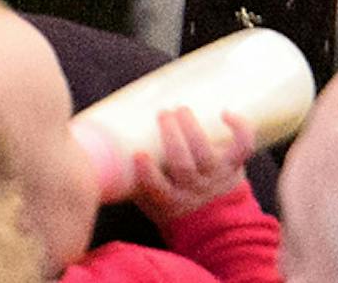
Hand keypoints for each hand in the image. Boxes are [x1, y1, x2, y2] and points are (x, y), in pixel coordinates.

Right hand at [130, 107, 255, 223]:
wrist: (218, 228)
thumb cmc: (176, 209)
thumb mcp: (152, 205)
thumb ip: (131, 186)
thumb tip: (96, 160)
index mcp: (170, 201)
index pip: (157, 189)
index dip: (148, 173)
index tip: (138, 154)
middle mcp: (193, 190)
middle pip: (183, 165)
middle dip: (173, 138)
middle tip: (163, 115)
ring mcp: (215, 178)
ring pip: (206, 154)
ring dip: (193, 129)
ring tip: (180, 110)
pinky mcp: (234, 168)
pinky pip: (242, 148)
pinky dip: (239, 128)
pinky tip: (227, 112)